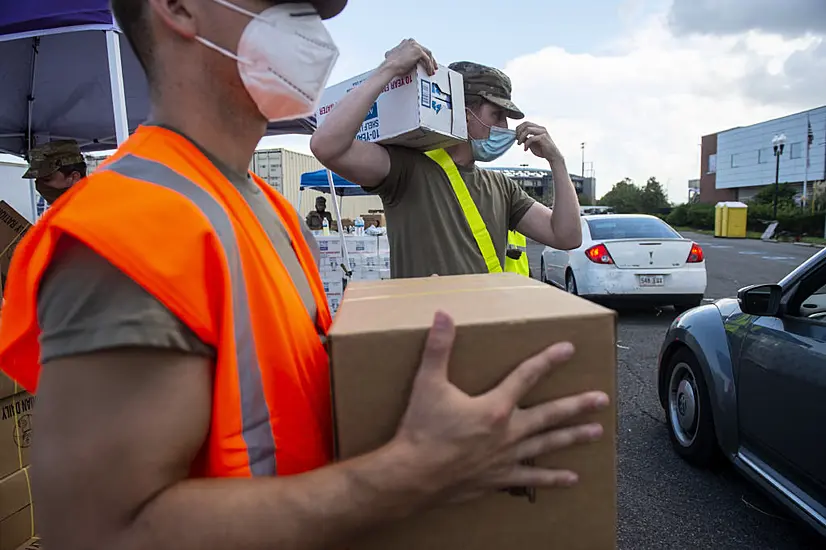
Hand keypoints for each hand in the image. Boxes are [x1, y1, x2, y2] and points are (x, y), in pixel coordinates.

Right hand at [382, 39, 436, 77]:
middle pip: (425, 50)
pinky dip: (429, 66)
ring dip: (431, 63)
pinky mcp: (418, 51)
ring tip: (432, 71)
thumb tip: (402, 61)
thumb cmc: (390, 64)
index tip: (425, 62)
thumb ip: (400, 55)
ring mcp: (415, 45)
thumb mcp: (395, 56)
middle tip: (432, 66)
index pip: (418, 48)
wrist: (389, 66)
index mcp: (406, 42)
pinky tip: (429, 71)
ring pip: (428, 54)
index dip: (423, 55)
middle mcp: (411, 41)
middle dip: (430, 59)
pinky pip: (427, 59)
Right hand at [394, 311, 608, 499]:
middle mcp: (508, 432)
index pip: (527, 376)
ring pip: (548, 445)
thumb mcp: (427, 384)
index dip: (548, 360)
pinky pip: (532, 478)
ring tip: (597, 432)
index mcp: (495, 407)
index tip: (569, 349)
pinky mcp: (499, 478)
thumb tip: (444, 315)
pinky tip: (571, 478)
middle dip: (577, 405)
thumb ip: (438, 348)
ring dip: (573, 437)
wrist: (413, 477)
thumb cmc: (421, 431)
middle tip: (602, 400)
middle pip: (550, 415)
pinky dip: (552, 478)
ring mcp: (507, 458)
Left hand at [516, 121, 562, 161]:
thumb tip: (517, 136)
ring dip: (521, 137)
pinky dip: (526, 143)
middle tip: (517, 139)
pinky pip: (531, 138)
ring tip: (519, 143)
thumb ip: (525, 139)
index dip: (519, 128)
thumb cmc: (542, 150)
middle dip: (519, 131)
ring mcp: (543, 132)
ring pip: (528, 129)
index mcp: (538, 128)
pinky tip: (525, 149)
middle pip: (526, 124)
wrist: (552, 156)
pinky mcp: (543, 137)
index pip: (526, 123)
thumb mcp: (531, 143)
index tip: (516, 136)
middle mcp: (540, 128)